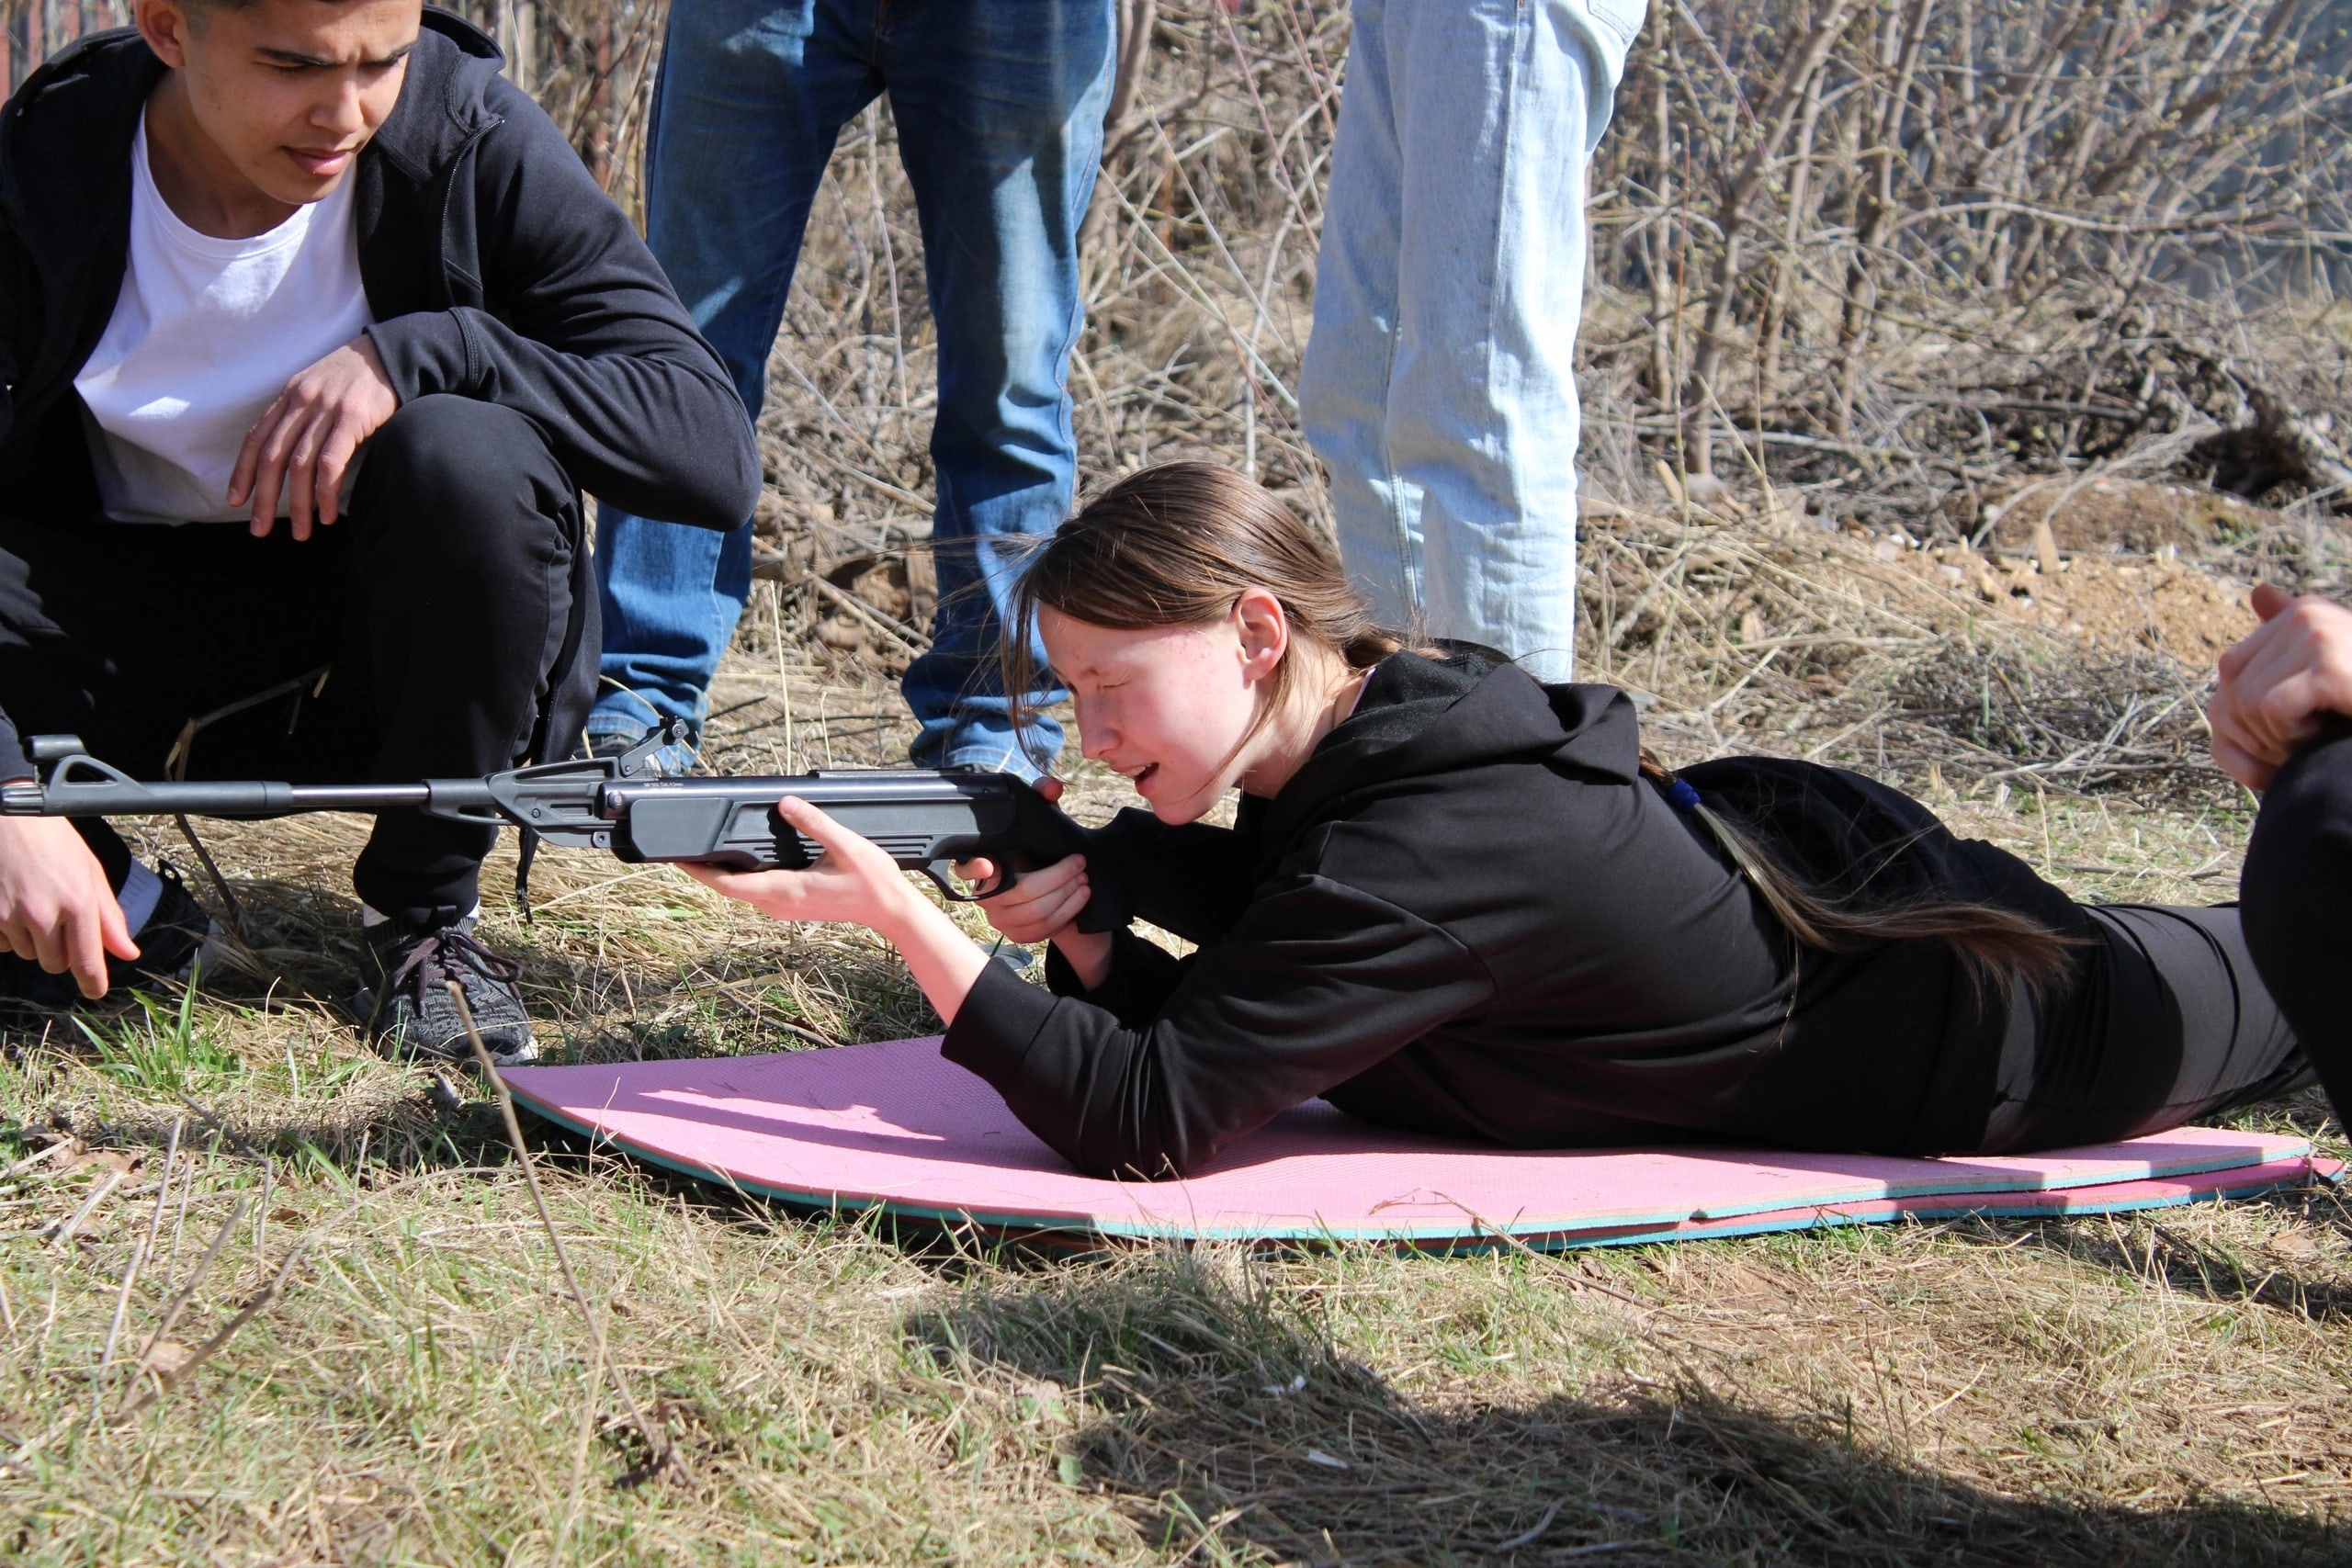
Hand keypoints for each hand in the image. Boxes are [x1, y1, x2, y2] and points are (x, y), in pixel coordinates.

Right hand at [0, 814, 136, 999]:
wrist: (9, 819)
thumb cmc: (54, 843)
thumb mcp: (91, 874)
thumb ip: (110, 918)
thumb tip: (128, 954)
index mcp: (78, 903)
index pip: (87, 961)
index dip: (92, 983)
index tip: (95, 992)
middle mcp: (44, 914)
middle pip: (55, 963)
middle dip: (60, 951)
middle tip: (58, 920)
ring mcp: (11, 916)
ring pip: (28, 954)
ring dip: (33, 940)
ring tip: (34, 903)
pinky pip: (2, 944)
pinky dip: (8, 933)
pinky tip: (12, 906)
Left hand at [229, 334, 398, 540]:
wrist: (392, 354)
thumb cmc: (360, 378)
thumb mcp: (320, 388)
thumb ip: (304, 414)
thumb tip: (291, 453)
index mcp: (290, 395)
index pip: (256, 438)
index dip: (242, 472)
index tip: (236, 500)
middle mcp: (301, 402)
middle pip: (272, 457)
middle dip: (264, 498)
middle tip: (260, 529)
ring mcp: (325, 410)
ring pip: (299, 465)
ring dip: (298, 505)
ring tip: (301, 532)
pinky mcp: (351, 419)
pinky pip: (330, 463)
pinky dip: (325, 492)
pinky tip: (327, 513)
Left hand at [682, 797, 926, 932]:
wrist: (891, 910)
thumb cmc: (873, 883)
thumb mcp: (846, 846)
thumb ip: (814, 823)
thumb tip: (786, 803)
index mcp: (786, 890)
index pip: (729, 884)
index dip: (700, 871)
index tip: (679, 858)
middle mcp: (780, 903)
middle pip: (730, 887)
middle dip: (705, 868)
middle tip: (684, 847)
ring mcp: (785, 907)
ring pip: (743, 890)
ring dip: (724, 873)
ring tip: (706, 850)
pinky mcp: (792, 904)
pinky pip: (758, 890)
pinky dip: (743, 875)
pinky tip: (743, 859)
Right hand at [956, 775, 1114, 986]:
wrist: (1051, 887)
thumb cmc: (1039, 849)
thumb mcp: (1042, 821)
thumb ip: (1043, 798)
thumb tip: (1051, 787)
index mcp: (983, 864)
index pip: (965, 867)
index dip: (973, 867)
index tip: (988, 863)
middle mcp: (986, 893)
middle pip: (1018, 891)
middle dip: (1056, 877)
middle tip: (1079, 865)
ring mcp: (999, 917)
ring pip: (1034, 912)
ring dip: (1066, 895)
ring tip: (1083, 879)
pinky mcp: (1017, 934)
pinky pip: (1041, 929)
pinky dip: (1066, 912)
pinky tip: (1080, 897)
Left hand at [2210, 584, 2351, 790]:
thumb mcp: (2329, 667)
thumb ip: (2292, 638)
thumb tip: (2259, 590)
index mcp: (2304, 611)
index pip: (2230, 668)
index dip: (2246, 711)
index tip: (2290, 726)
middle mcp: (2308, 615)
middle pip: (2232, 686)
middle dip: (2259, 728)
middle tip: (2305, 738)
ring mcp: (2319, 636)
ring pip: (2245, 703)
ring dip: (2277, 737)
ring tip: (2320, 735)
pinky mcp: (2329, 667)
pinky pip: (2270, 710)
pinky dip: (2290, 737)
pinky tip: (2326, 737)